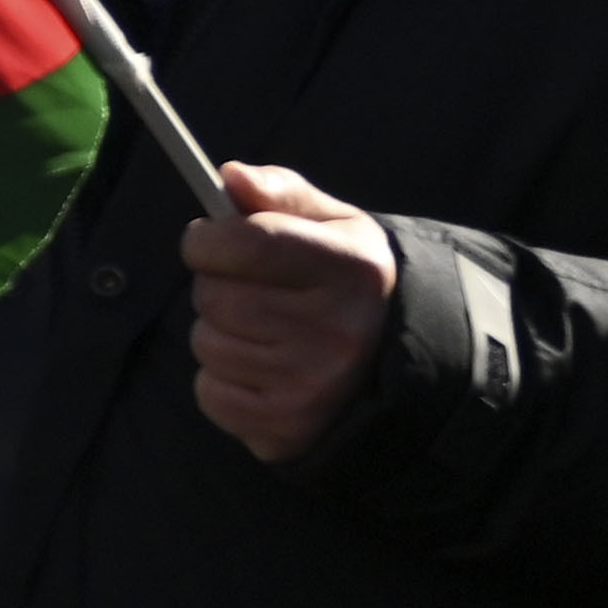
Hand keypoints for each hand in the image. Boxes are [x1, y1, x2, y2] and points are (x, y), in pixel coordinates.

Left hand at [179, 164, 399, 461]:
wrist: (402, 365)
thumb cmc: (349, 283)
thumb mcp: (333, 226)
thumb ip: (281, 194)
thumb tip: (230, 178)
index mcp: (350, 270)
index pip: (246, 243)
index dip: (207, 239)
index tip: (206, 240)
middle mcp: (336, 331)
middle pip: (215, 297)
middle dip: (217, 287)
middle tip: (249, 290)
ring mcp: (312, 386)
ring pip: (206, 345)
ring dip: (219, 334)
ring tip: (265, 333)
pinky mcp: (287, 429)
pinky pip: (209, 393)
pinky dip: (221, 381)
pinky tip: (263, 371)